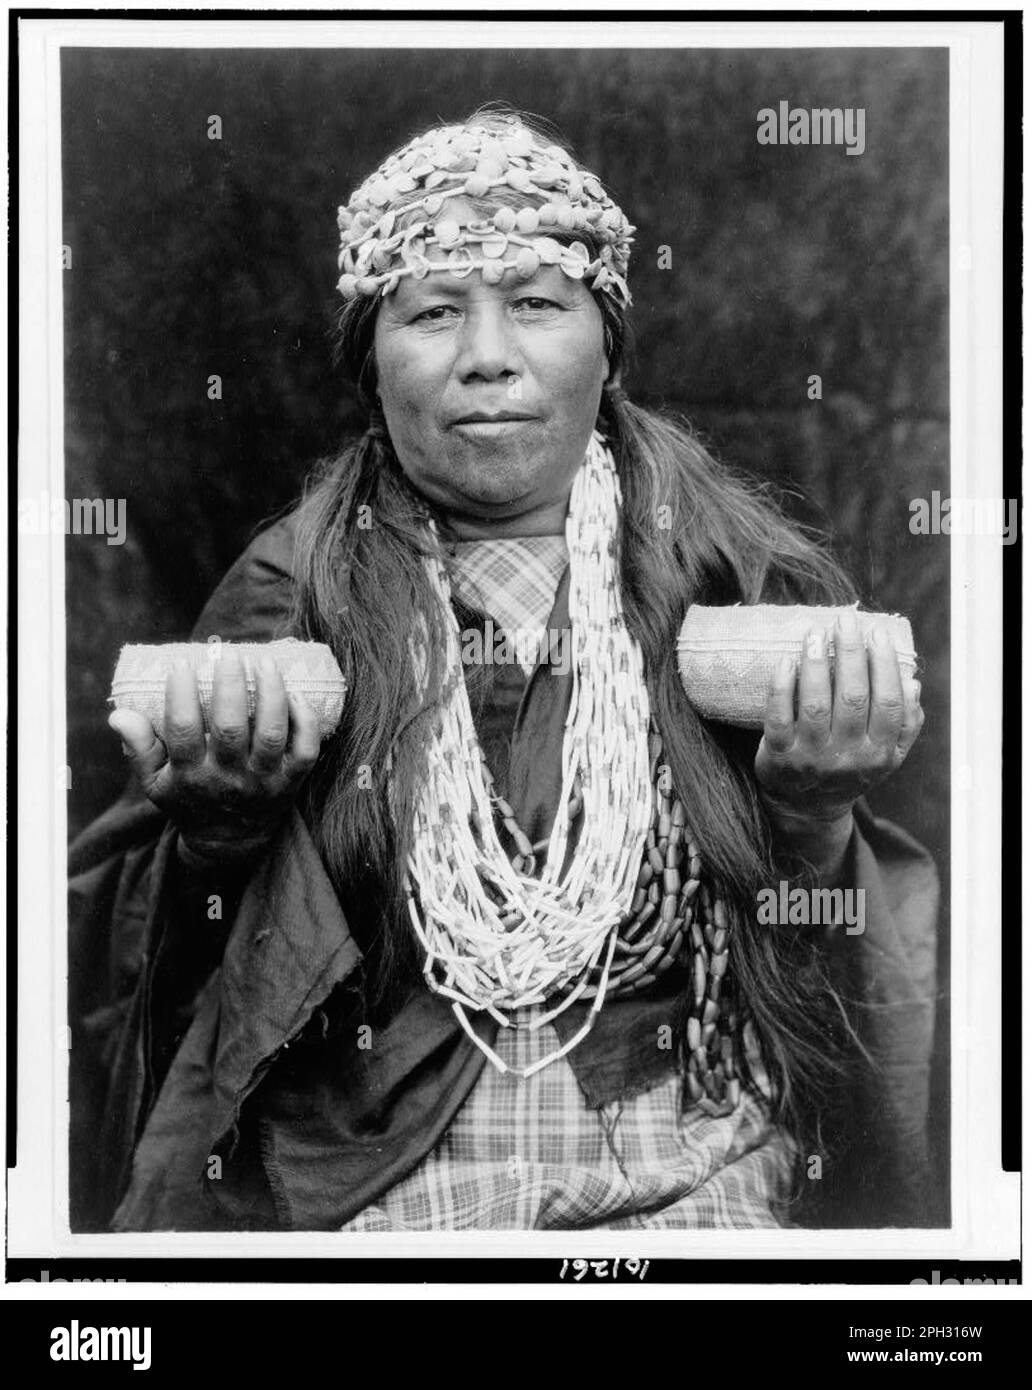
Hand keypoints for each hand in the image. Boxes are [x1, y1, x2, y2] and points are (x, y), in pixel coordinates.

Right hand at [108, 651, 320, 866]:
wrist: (229, 841)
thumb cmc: (189, 798)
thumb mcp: (156, 782)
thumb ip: (139, 747)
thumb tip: (118, 714)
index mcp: (191, 775)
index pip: (184, 731)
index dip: (181, 694)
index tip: (183, 664)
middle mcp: (228, 778)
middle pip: (231, 728)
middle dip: (230, 687)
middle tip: (228, 654)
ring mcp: (263, 780)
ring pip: (272, 734)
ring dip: (271, 694)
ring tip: (265, 662)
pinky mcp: (291, 781)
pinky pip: (306, 750)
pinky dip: (306, 721)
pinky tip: (298, 694)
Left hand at [754, 609, 923, 841]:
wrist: (807, 808)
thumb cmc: (851, 766)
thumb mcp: (887, 755)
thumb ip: (906, 723)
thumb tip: (912, 681)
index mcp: (880, 753)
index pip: (889, 704)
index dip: (884, 666)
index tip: (876, 633)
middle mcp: (848, 757)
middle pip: (853, 698)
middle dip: (850, 653)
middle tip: (844, 620)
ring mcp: (812, 757)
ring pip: (816, 704)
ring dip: (816, 664)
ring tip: (815, 634)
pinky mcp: (779, 756)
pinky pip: (778, 718)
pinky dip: (781, 687)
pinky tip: (786, 661)